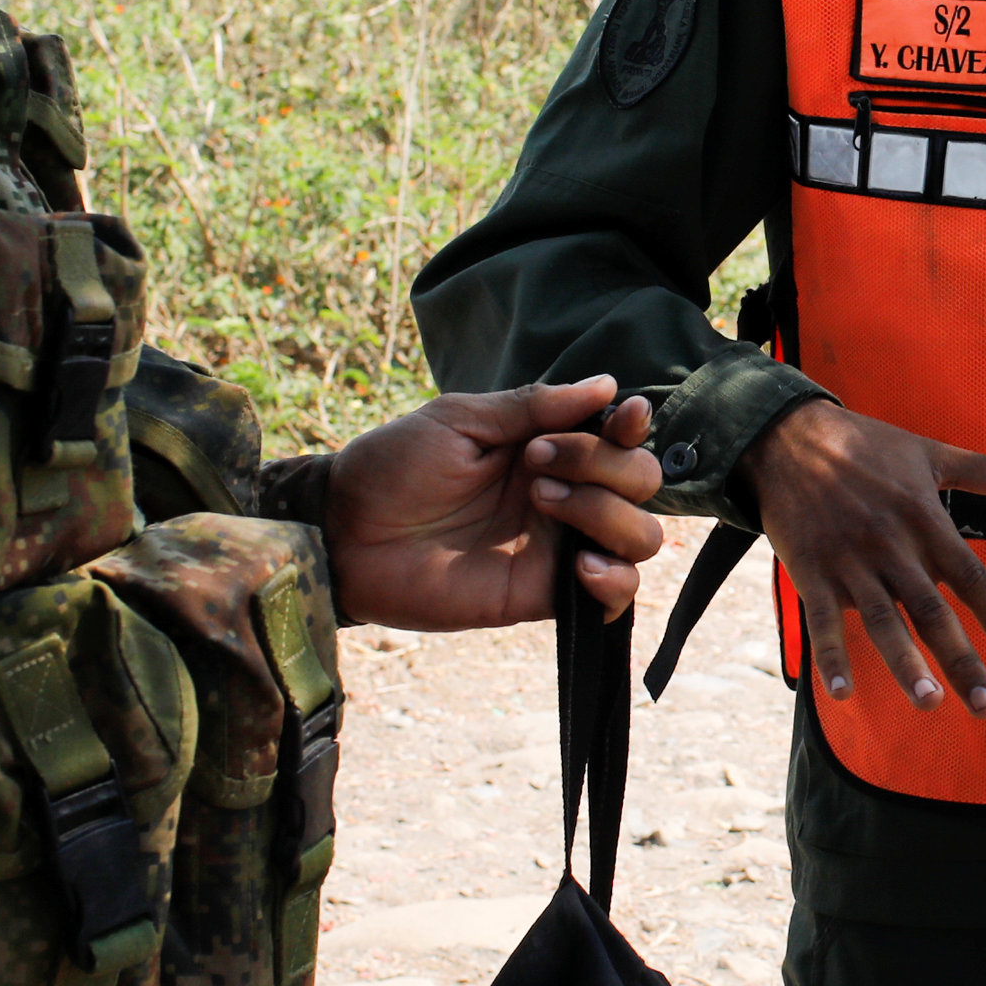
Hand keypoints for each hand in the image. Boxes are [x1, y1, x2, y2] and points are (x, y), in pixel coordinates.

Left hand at [321, 377, 666, 629]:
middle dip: (605, 464)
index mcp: (547, 448)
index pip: (620, 437)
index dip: (633, 426)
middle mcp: (564, 495)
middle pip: (641, 482)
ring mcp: (556, 546)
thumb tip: (607, 386)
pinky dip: (616, 582)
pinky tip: (580, 565)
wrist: (345, 531)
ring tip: (543, 503)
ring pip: (640, 538)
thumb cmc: (393, 466)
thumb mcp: (461, 418)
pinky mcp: (541, 594)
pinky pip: (613, 599)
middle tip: (537, 461)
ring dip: (607, 513)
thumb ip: (532, 405)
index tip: (623, 416)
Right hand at [746, 398, 985, 713]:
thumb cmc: (867, 445)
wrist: (787, 436)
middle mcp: (892, 545)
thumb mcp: (932, 452)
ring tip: (929, 703)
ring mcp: (849, 560)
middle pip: (933, 612)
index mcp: (926, 519)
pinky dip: (830, 656)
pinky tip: (841, 694)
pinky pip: (822, 620)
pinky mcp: (810, 570)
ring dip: (905, 665)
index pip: (972, 577)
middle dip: (961, 661)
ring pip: (884, 621)